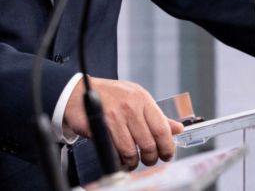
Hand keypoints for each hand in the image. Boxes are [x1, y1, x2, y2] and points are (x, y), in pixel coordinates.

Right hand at [63, 77, 183, 169]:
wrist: (78, 92)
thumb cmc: (109, 96)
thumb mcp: (135, 99)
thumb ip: (156, 115)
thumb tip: (177, 129)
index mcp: (142, 98)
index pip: (162, 129)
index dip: (167, 147)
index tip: (166, 155)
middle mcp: (129, 106)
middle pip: (148, 143)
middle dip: (150, 158)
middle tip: (148, 160)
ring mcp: (113, 115)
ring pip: (131, 150)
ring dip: (133, 162)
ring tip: (132, 162)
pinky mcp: (99, 126)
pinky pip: (114, 150)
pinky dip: (118, 160)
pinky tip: (120, 158)